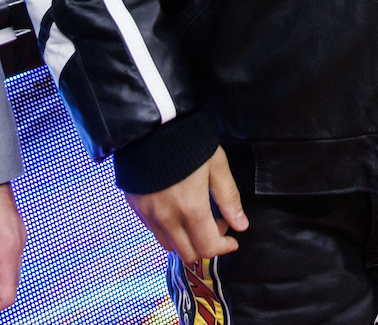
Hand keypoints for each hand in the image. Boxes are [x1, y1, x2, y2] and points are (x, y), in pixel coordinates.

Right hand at [126, 147, 247, 263]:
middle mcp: (166, 218)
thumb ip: (228, 197)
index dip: (224, 247)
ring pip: (168, 246)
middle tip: (216, 224)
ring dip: (186, 241)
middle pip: (188, 254)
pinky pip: (153, 231)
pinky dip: (168, 231)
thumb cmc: (189, 141)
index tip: (232, 239)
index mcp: (190, 208)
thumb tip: (241, 225)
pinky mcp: (136, 207)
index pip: (208, 247)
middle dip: (206, 246)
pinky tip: (177, 211)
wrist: (152, 124)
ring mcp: (148, 214)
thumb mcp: (216, 164)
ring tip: (196, 219)